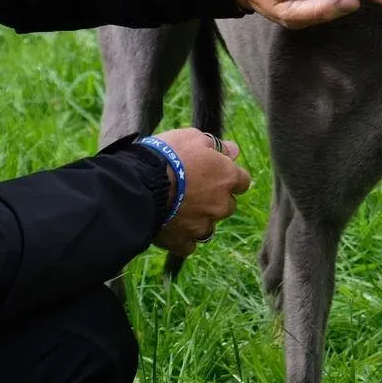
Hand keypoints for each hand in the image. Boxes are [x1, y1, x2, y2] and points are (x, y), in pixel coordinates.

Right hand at [150, 128, 251, 258]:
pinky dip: (181, 237)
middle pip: (226, 205)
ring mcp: (202, 225)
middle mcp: (221, 205)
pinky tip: (170, 226)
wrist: (138, 183)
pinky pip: (188, 244)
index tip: (215, 173)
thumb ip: (216, 146)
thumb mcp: (192, 138)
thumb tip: (232, 151)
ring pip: (208, 226)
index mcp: (227, 178)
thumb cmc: (167, 154)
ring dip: (198, 219)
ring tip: (178, 209)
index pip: (242, 181)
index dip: (228, 176)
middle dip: (214, 199)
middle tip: (192, 190)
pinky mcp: (182, 241)